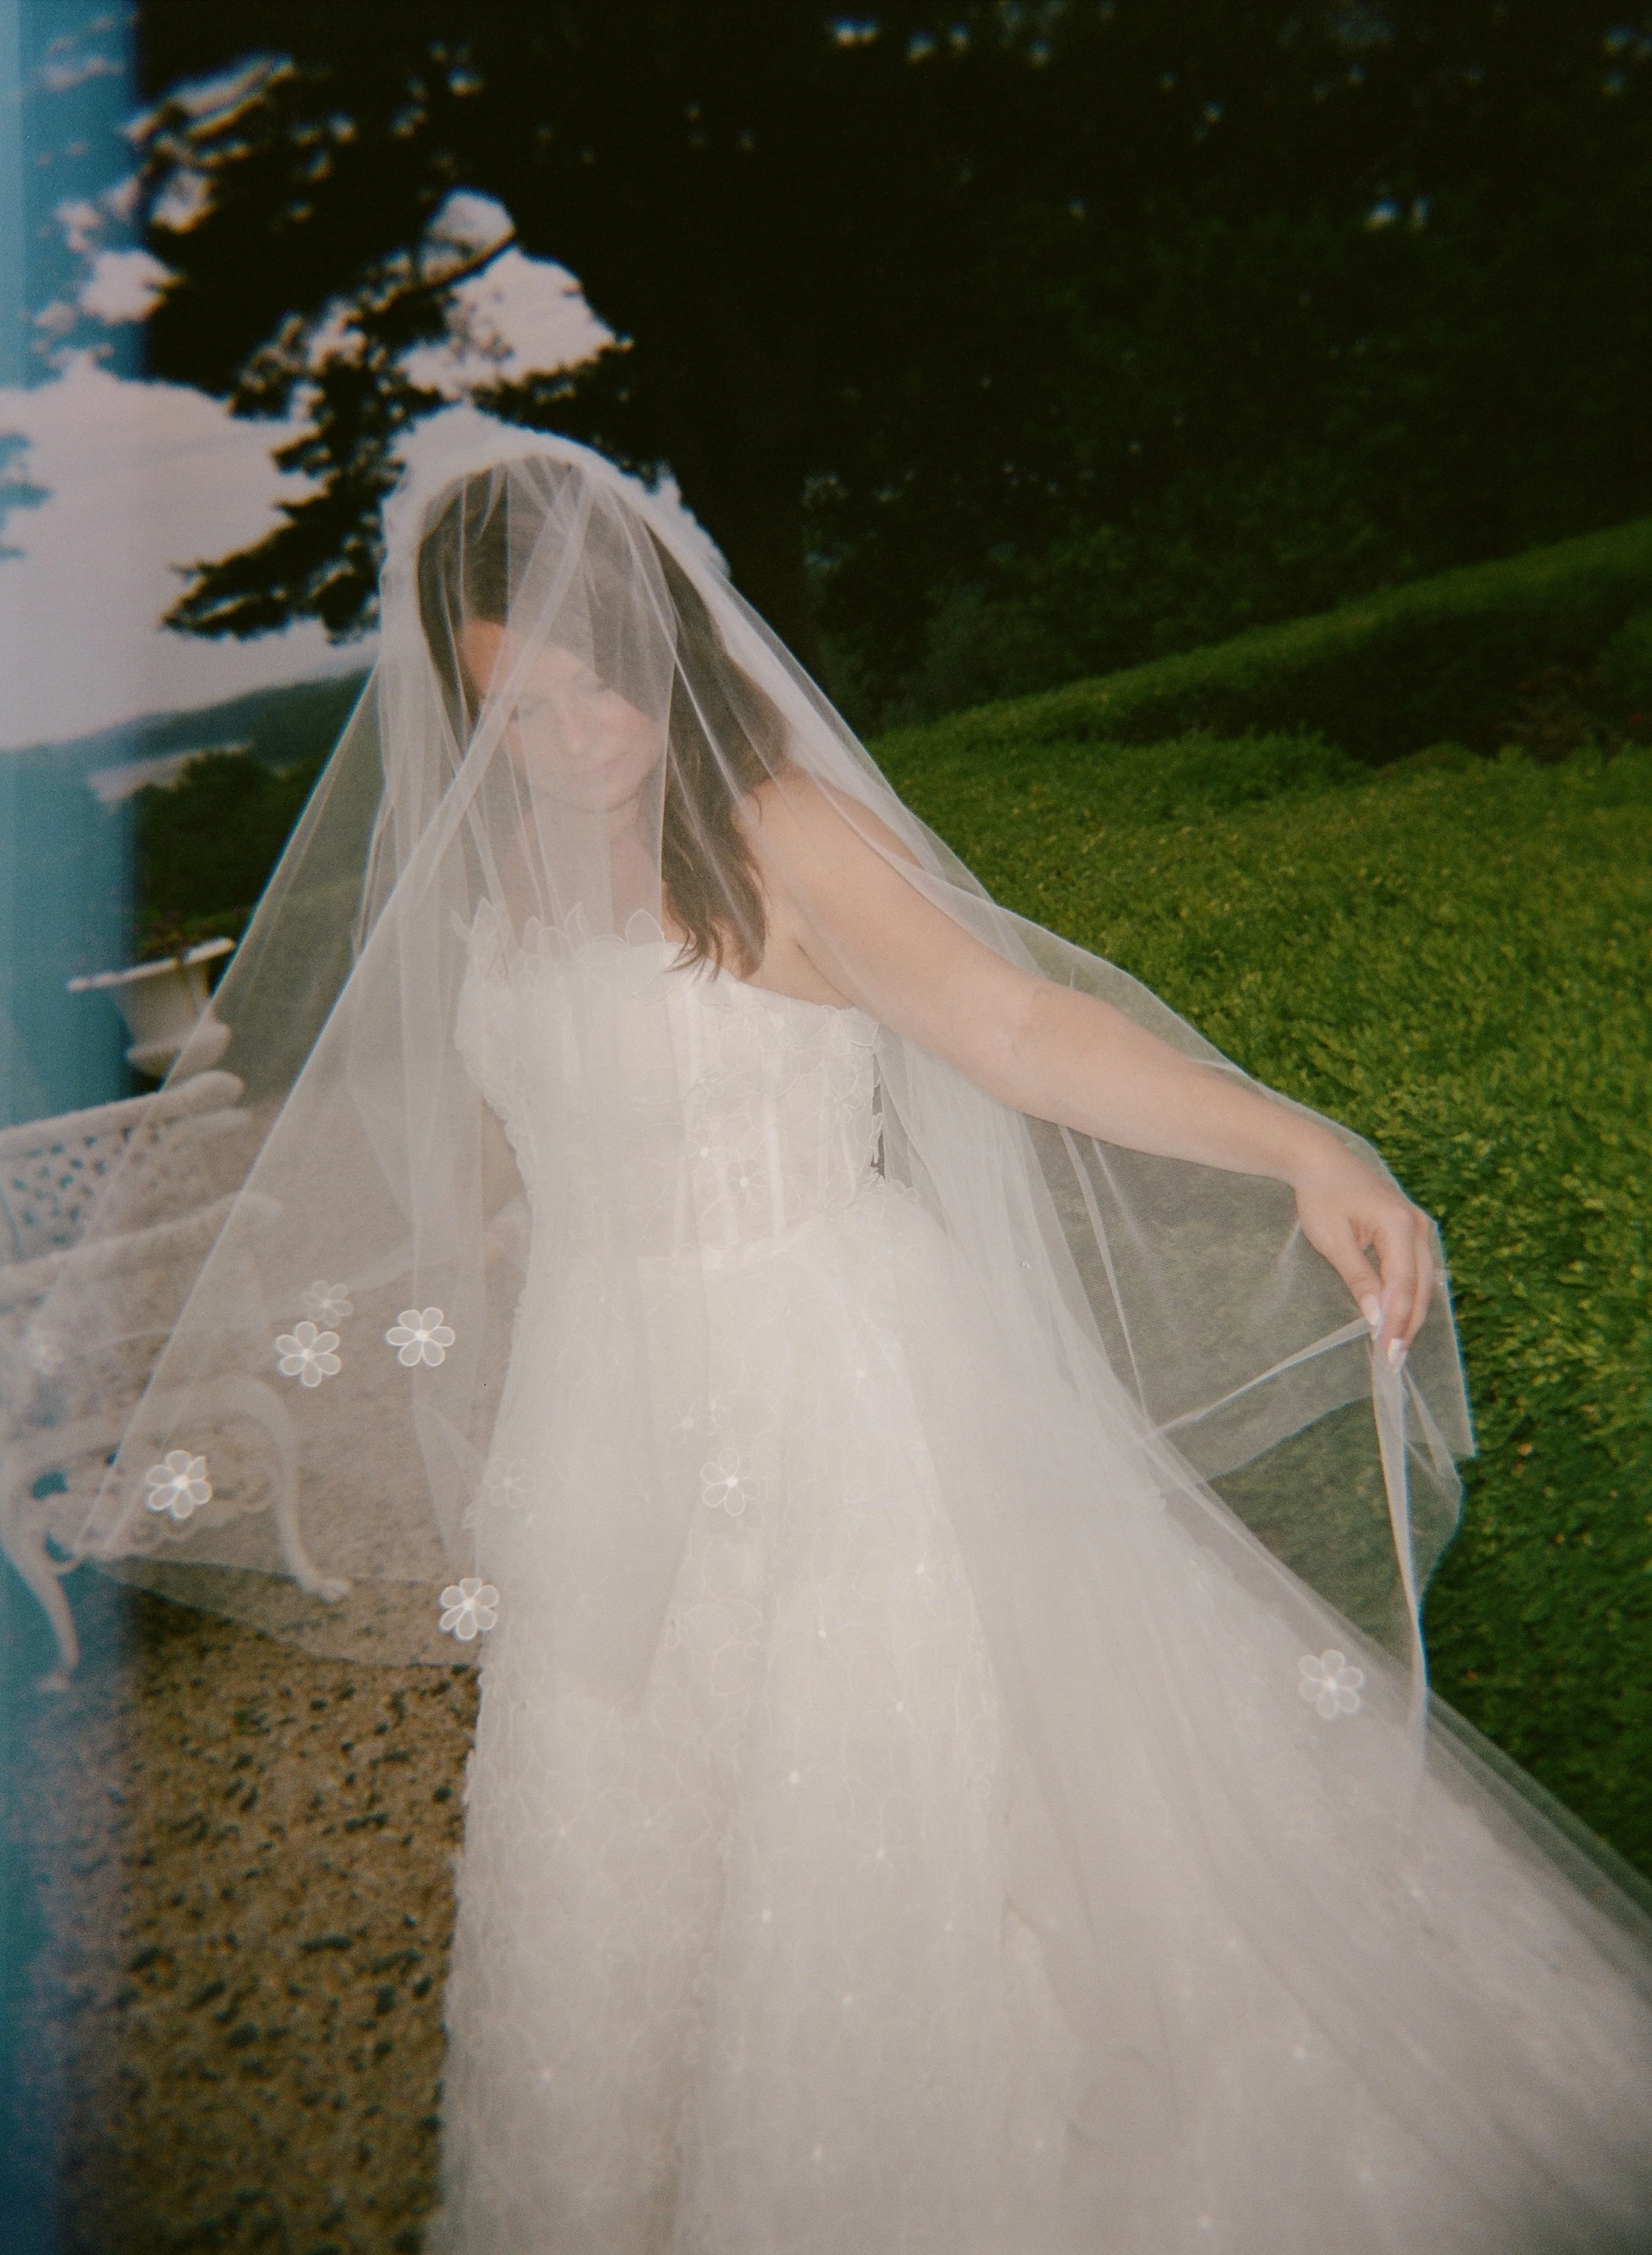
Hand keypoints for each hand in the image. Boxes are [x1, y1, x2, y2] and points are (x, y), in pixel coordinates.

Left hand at [1291, 1151, 1436, 1363]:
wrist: (1322, 1161)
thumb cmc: (1322, 1197)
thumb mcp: (1333, 1240)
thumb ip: (1357, 1278)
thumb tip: (1375, 1318)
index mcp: (1400, 1225)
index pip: (1403, 1285)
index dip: (1397, 1321)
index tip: (1388, 1352)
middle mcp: (1418, 1227)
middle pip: (1420, 1287)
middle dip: (1408, 1325)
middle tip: (1394, 1361)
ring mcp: (1419, 1228)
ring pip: (1423, 1282)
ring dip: (1411, 1315)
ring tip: (1396, 1348)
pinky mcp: (1412, 1232)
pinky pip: (1416, 1271)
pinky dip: (1408, 1297)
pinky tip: (1398, 1320)